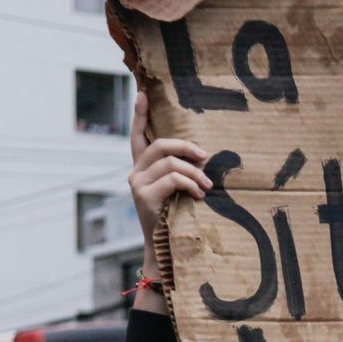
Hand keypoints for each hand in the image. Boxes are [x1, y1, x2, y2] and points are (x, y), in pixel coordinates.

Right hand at [127, 91, 209, 242]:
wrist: (165, 249)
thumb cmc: (177, 218)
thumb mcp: (178, 191)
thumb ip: (180, 172)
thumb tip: (203, 155)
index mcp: (143, 168)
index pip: (138, 136)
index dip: (139, 114)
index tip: (141, 92)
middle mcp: (135, 173)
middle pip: (160, 144)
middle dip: (186, 147)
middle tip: (205, 157)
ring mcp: (137, 184)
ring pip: (170, 163)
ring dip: (195, 173)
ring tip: (207, 186)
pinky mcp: (144, 196)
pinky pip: (172, 178)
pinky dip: (190, 184)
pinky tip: (199, 195)